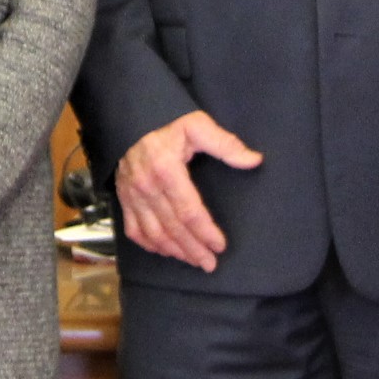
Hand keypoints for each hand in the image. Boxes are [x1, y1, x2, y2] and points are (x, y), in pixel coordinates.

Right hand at [115, 111, 263, 272]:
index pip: (188, 211)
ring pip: (154, 233)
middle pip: (173, 227)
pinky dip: (149, 244)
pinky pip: (134, 229)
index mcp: (166, 170)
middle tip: (210, 263)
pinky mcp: (124, 197)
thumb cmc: (166, 121)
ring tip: (193, 260)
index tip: (220, 245)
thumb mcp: (197, 125)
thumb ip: (226, 144)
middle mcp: (147, 186)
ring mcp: (132, 194)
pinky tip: (165, 250)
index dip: (205, 231)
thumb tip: (254, 160)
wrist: (131, 116)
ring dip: (174, 250)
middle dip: (193, 249)